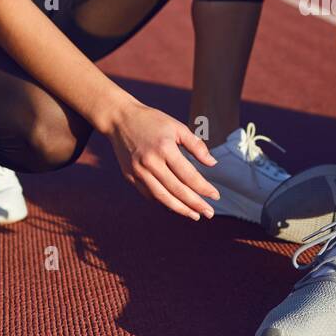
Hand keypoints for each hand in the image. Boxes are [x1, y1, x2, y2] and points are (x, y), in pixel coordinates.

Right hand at [101, 97, 220, 220]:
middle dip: (195, 204)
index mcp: (165, 148)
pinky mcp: (129, 176)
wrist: (120, 119)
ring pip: (162, 197)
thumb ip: (196, 146)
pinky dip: (163, 202)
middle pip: (177, 190)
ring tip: (195, 215)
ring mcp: (138, 171)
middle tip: (209, 213)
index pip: (188, 175)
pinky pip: (149, 194)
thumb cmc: (152, 121)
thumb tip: (213, 164)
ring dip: (180, 209)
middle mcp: (150, 162)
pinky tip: (175, 206)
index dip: (203, 188)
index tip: (215, 196)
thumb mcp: (177, 127)